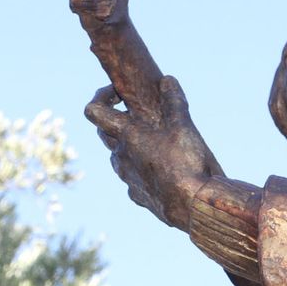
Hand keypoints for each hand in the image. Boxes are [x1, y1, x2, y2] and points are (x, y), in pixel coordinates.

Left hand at [84, 76, 220, 231]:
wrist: (192, 206)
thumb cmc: (187, 163)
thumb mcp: (184, 126)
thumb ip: (173, 101)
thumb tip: (167, 80)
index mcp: (127, 135)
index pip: (94, 112)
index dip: (100, 98)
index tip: (117, 95)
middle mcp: (120, 156)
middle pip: (104, 134)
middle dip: (117, 123)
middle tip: (139, 118)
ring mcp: (126, 178)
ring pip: (118, 157)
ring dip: (129, 148)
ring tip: (155, 145)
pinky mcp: (136, 195)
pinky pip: (132, 179)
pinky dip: (141, 171)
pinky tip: (162, 172)